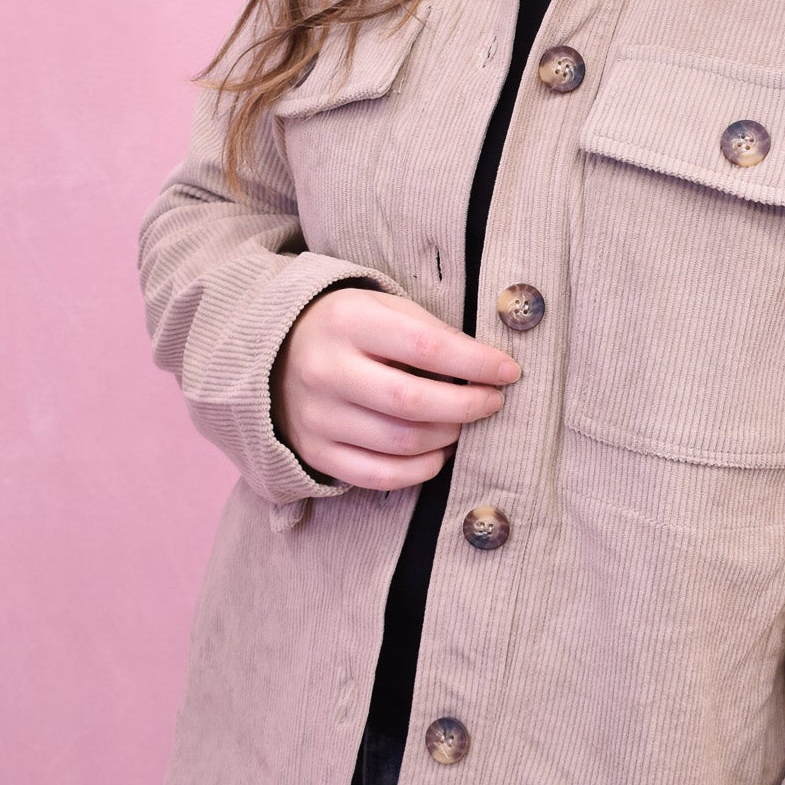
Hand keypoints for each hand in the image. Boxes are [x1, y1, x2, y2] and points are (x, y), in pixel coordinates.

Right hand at [271, 286, 520, 489]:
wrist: (275, 352)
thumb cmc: (349, 327)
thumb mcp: (384, 308)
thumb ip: (432, 333)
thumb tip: (488, 368)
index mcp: (348, 322)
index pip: (426, 347)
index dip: (476, 364)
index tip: (509, 371)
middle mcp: (326, 370)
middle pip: (413, 403)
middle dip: (467, 407)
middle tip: (493, 402)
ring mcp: (316, 416)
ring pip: (400, 443)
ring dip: (446, 438)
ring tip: (463, 425)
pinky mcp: (315, 451)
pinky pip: (377, 476)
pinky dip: (419, 471)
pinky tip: (438, 453)